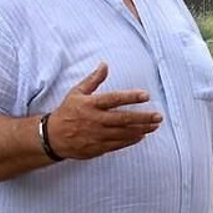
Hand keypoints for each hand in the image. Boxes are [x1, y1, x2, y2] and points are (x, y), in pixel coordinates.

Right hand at [45, 62, 162, 159]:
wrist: (53, 137)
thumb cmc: (67, 112)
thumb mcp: (77, 93)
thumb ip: (93, 80)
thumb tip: (104, 64)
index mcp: (91, 105)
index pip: (114, 99)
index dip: (131, 97)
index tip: (146, 95)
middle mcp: (95, 120)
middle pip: (123, 119)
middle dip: (143, 118)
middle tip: (158, 116)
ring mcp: (98, 135)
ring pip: (124, 133)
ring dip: (141, 129)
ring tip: (155, 126)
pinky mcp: (99, 147)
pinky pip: (119, 144)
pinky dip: (131, 140)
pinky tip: (142, 135)